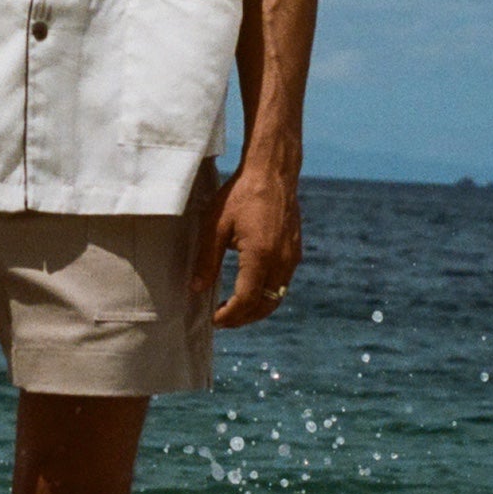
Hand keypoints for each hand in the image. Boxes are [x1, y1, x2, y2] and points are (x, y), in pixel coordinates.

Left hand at [190, 162, 300, 327]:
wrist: (272, 172)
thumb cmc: (241, 194)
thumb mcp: (215, 225)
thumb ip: (206, 260)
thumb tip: (197, 289)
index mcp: (261, 256)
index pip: (247, 300)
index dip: (230, 315)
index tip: (214, 320)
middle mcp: (281, 260)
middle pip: (265, 305)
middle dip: (243, 318)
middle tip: (222, 321)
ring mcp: (291, 257)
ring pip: (277, 297)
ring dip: (256, 309)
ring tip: (234, 311)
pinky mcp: (295, 251)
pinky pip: (282, 283)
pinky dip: (266, 295)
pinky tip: (250, 291)